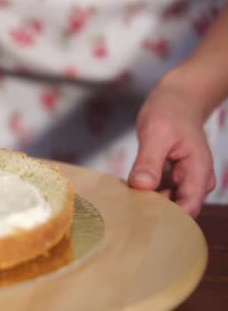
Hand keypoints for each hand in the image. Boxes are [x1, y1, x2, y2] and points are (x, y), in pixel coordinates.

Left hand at [129, 77, 214, 216]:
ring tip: (122, 206)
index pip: (188, 208)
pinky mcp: (172, 178)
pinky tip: (127, 193)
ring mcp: (184, 180)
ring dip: (147, 205)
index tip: (140, 221)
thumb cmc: (170, 112)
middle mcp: (196, 181)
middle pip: (177, 210)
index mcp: (199, 172)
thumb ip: (149, 161)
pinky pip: (159, 193)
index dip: (167, 219)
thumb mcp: (156, 134)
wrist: (177, 99)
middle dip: (153, 214)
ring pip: (167, 203)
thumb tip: (141, 186)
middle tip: (124, 216)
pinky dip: (145, 194)